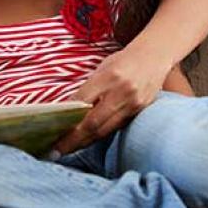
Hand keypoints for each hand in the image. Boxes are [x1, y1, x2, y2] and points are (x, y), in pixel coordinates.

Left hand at [53, 49, 171, 155]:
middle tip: (56, 151)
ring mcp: (133, 104)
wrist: (154, 56)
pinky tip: (88, 140)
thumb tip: (68, 110)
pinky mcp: (140, 111)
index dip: (66, 120)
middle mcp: (122, 92)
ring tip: (68, 149)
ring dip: (85, 142)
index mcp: (109, 77)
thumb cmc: (123, 60)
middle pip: (93, 123)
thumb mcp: (102, 68)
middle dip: (73, 140)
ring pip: (105, 130)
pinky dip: (100, 135)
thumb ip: (88, 89)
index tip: (52, 132)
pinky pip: (116, 127)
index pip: (82, 102)